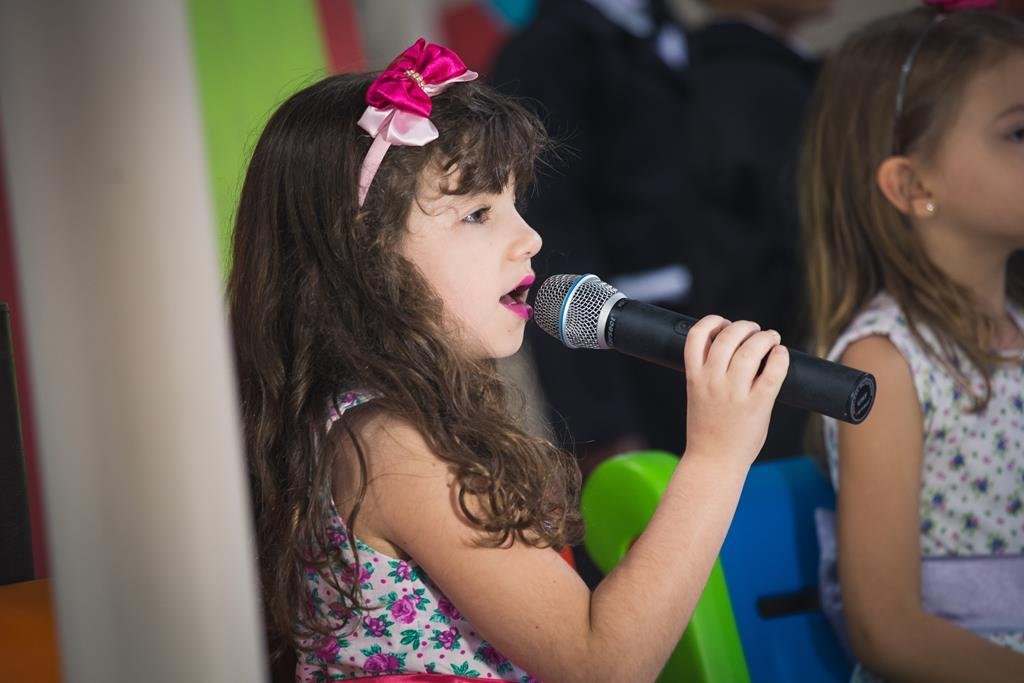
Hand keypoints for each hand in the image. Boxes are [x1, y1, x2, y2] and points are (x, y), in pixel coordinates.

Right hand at [683, 316, 788, 465]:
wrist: (713, 461)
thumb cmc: (708, 428)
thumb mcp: (697, 393)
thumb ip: (708, 371)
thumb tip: (733, 346)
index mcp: (694, 377)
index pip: (696, 335)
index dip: (712, 322)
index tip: (724, 324)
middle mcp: (712, 381)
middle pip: (727, 337)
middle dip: (744, 326)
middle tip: (755, 330)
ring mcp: (734, 393)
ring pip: (750, 350)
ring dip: (764, 337)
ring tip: (770, 339)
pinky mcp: (756, 405)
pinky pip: (772, 374)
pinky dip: (779, 358)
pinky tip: (781, 355)